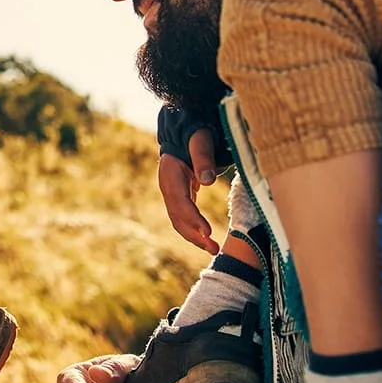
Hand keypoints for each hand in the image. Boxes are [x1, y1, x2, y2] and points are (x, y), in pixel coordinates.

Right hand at [158, 123, 220, 253]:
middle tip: (214, 249)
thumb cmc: (195, 136)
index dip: (193, 218)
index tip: (208, 232)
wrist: (184, 133)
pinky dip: (194, 230)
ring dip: (195, 237)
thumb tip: (208, 180)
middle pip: (177, 217)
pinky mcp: (179, 197)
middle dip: (194, 235)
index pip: (181, 202)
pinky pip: (183, 218)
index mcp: (171, 176)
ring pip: (179, 221)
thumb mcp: (200, 142)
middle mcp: (168, 188)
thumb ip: (204, 158)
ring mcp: (171, 194)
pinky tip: (207, 239)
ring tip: (213, 250)